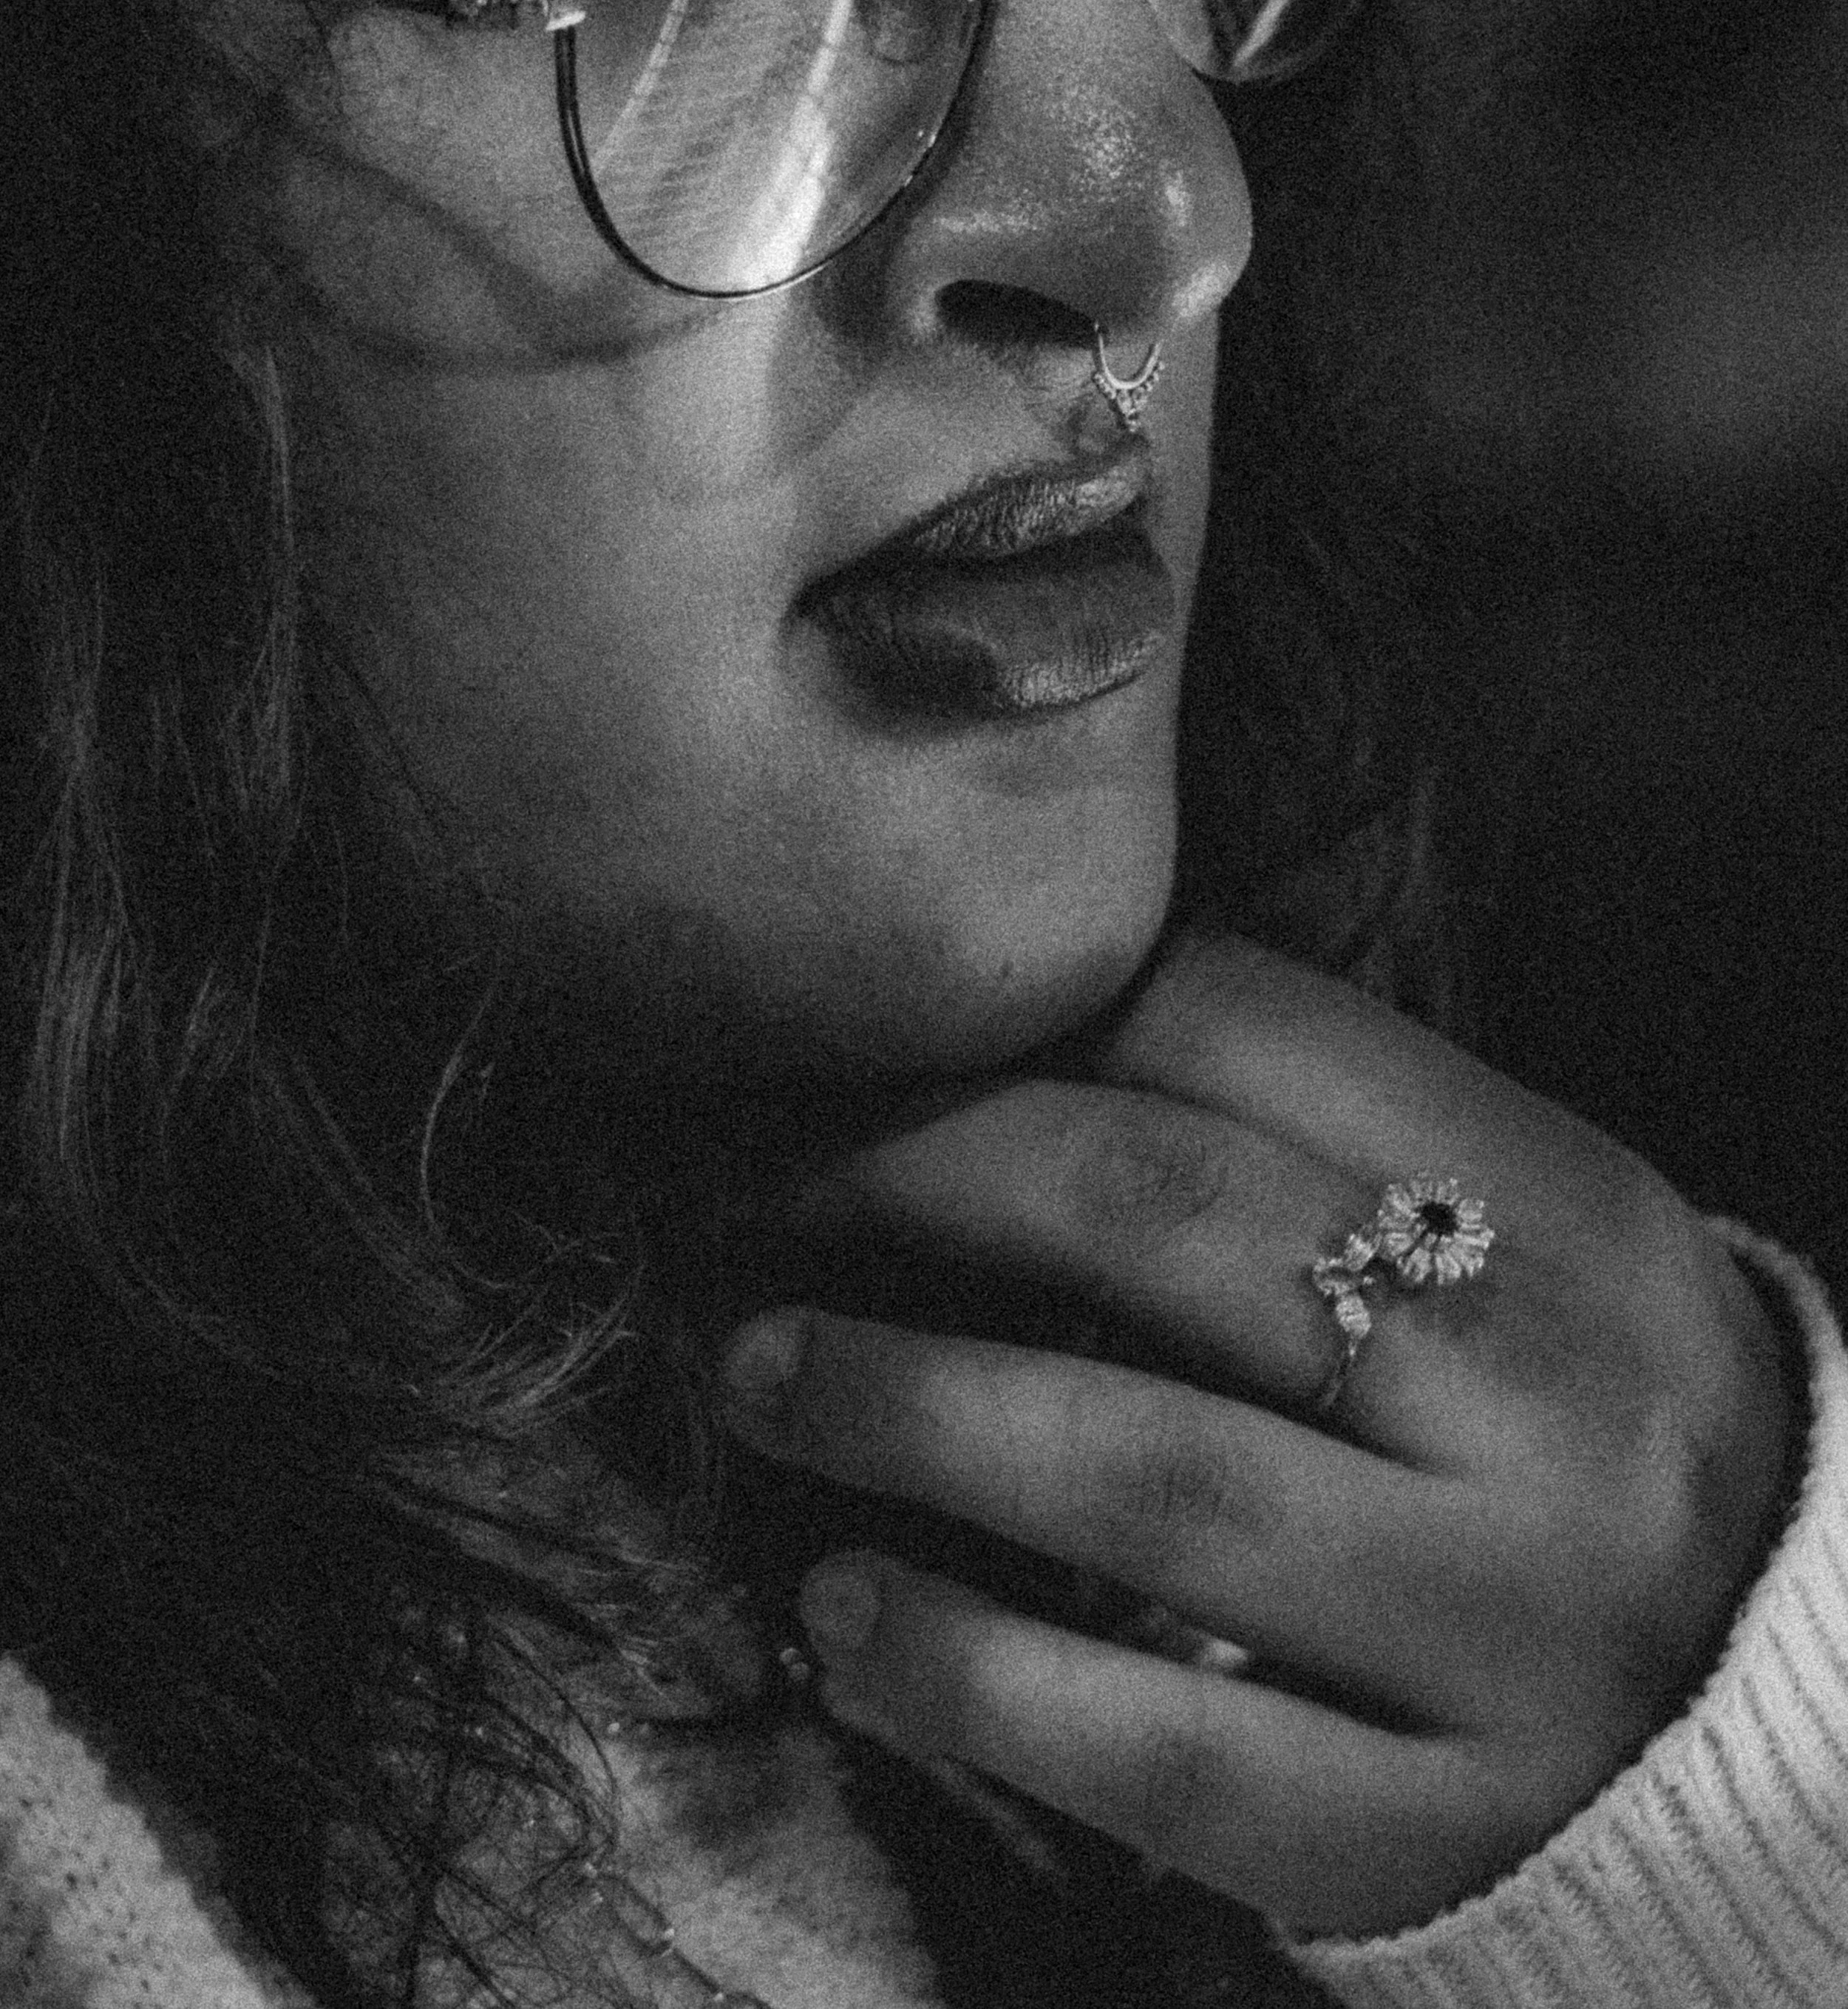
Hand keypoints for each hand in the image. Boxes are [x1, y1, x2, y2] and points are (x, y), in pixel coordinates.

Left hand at [720, 934, 1794, 1936]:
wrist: (1778, 1721)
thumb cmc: (1569, 1441)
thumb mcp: (1510, 1255)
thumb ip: (1306, 1154)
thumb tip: (997, 1053)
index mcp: (1571, 1214)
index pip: (1250, 1033)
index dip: (1016, 1017)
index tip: (857, 1043)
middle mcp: (1559, 1409)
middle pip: (1176, 1220)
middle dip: (917, 1172)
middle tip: (748, 1180)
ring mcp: (1508, 1631)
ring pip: (1155, 1475)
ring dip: (908, 1403)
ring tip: (757, 1369)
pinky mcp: (1435, 1833)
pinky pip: (1168, 1748)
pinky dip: (969, 1672)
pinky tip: (840, 1616)